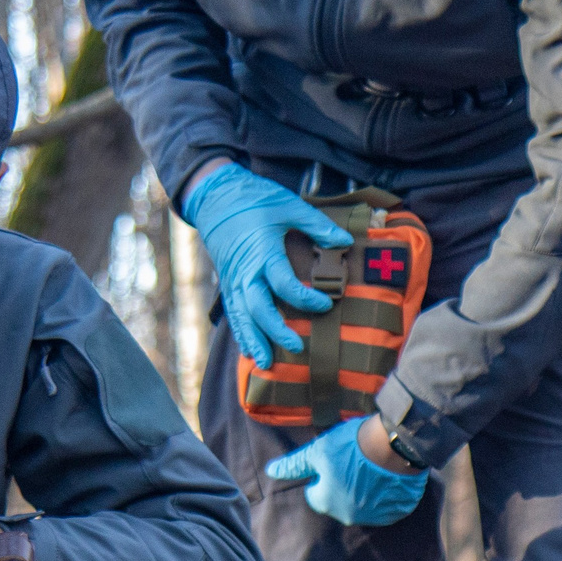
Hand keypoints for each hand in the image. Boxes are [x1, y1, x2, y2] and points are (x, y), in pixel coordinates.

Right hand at [178, 163, 351, 361]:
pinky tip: (250, 350)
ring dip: (253, 340)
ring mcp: (233, 280)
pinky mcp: (228, 284)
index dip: (305, 298)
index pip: (283, 283)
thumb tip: (345, 242)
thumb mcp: (289, 206)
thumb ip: (317, 226)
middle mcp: (245, 271)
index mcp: (262, 252)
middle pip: (257, 307)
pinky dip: (241, 333)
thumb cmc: (255, 200)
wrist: (216, 197)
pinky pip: (234, 313)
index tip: (326, 303)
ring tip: (266, 363)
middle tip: (296, 346)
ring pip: (242, 316)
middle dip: (275, 330)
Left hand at [265, 417, 428, 527]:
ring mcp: (375, 516)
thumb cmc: (352, 445)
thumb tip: (271, 471)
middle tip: (353, 462)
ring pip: (362, 505)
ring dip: (363, 491)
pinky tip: (387, 477)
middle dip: (341, 486)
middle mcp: (348, 515)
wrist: (396, 443)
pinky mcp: (397, 511)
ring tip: (371, 467)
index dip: (322, 476)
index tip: (333, 462)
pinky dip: (385, 495)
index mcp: (326, 502)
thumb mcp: (317, 451)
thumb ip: (294, 465)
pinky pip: (386, 507)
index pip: (315, 494)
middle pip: (338, 501)